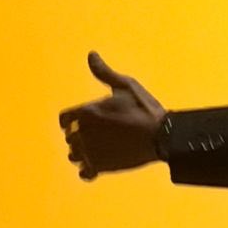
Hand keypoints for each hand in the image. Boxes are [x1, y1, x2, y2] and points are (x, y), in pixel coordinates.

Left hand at [59, 52, 164, 180]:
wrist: (162, 136)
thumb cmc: (145, 109)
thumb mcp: (126, 85)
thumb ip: (104, 73)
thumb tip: (91, 54)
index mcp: (87, 112)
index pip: (65, 119)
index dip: (73, 120)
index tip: (86, 120)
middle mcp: (84, 132)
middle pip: (70, 137)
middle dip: (81, 135)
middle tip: (102, 134)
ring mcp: (91, 151)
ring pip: (74, 155)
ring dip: (82, 153)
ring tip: (100, 150)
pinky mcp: (101, 167)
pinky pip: (84, 173)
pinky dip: (88, 171)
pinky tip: (97, 167)